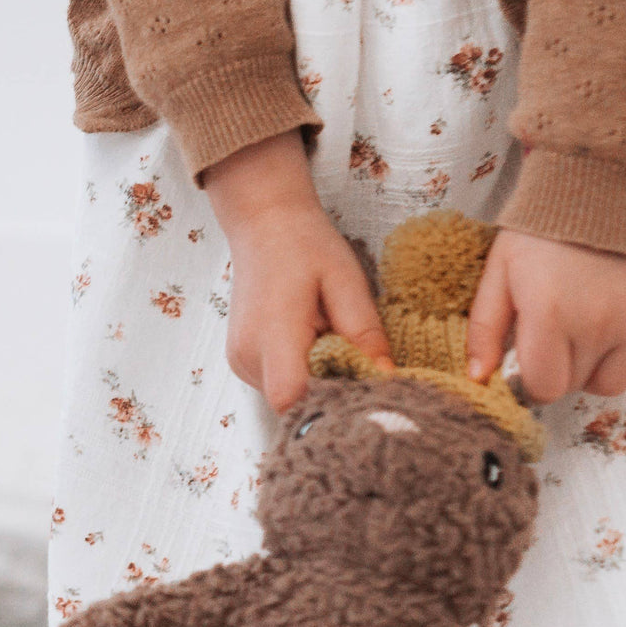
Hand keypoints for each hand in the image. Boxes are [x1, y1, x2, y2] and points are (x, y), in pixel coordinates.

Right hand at [203, 130, 394, 414]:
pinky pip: (279, 384)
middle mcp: (248, 357)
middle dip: (329, 388)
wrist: (264, 224)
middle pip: (295, 402)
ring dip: (315, 379)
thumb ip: (364, 333)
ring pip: (288, 397)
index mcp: (272, 333)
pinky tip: (309, 341)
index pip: (291, 398)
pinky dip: (301, 372)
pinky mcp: (242, 363)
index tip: (358, 386)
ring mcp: (240, 363)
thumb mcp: (346, 281)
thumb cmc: (305, 245)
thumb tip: (385, 377)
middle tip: (350, 352)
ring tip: (324, 337)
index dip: (328, 402)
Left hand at [466, 229, 625, 403]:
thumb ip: (484, 331)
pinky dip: (619, 353)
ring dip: (590, 371)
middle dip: (556, 373)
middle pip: (573, 386)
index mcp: (551, 315)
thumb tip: (478, 378)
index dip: (529, 382)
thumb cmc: (539, 233)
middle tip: (547, 341)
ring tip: (576, 338)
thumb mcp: (498, 276)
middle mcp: (597, 323)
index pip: (544, 387)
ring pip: (611, 383)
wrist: (597, 188)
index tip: (524, 362)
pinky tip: (602, 325)